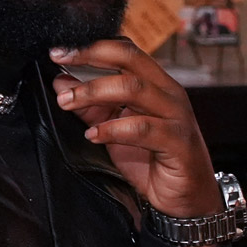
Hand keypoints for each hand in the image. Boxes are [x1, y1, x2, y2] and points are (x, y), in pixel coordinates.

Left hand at [50, 41, 222, 220]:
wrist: (187, 200)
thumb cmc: (154, 162)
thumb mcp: (114, 131)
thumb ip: (91, 108)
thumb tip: (61, 83)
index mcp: (156, 84)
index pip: (125, 51)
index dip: (91, 47)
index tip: (59, 52)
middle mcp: (169, 93)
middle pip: (130, 60)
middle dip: (90, 58)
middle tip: (60, 64)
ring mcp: (176, 116)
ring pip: (134, 89)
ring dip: (94, 92)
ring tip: (67, 102)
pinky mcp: (178, 142)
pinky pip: (142, 128)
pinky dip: (112, 129)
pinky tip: (92, 135)